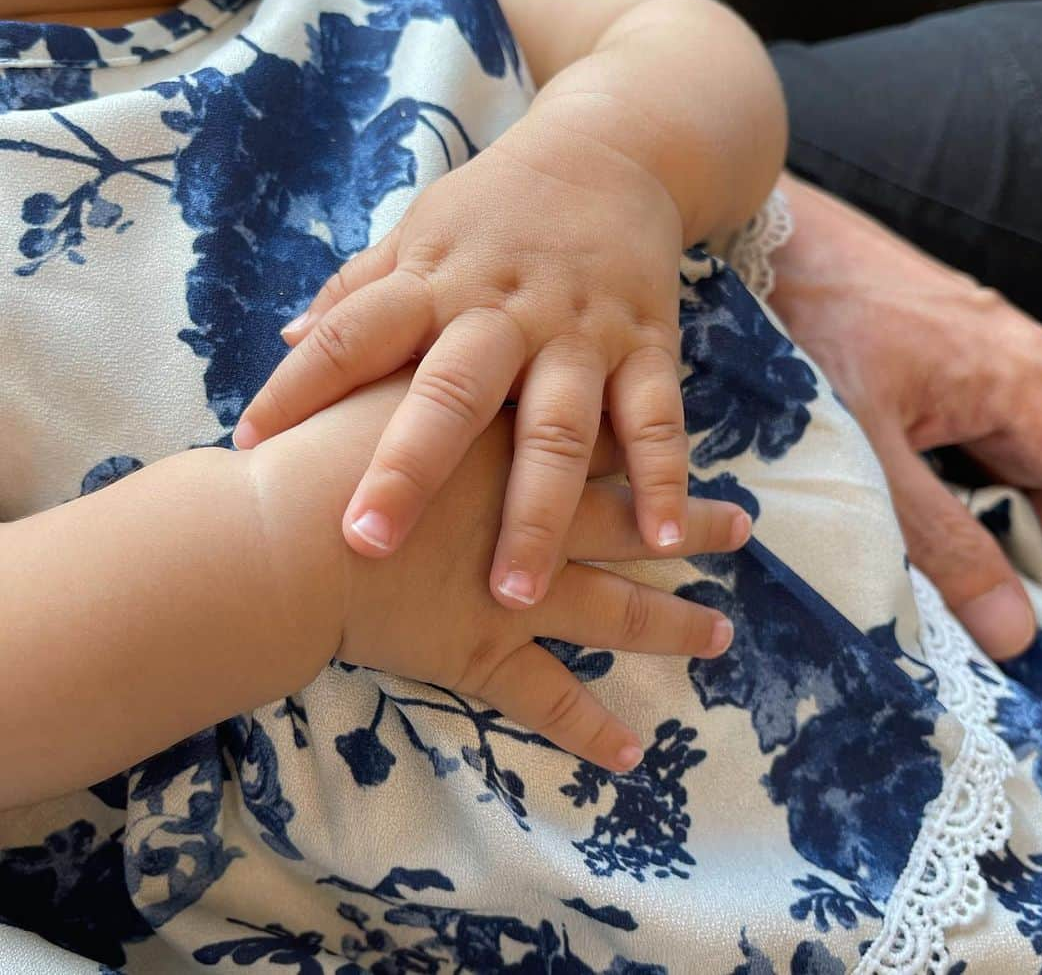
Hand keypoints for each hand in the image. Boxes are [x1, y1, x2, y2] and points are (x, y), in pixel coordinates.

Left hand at [236, 113, 693, 609]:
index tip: (249, 450)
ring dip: (536, 512)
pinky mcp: (647, 343)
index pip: (354, 333)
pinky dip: (664, 477)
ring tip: (511, 595)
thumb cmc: (497, 208)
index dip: (298, 388)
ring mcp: (580, 331)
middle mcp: (505, 310)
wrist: (611, 153)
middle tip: (368, 543)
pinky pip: (657, 417)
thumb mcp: (422, 230)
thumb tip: (286, 341)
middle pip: (453, 392)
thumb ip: (360, 290)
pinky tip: (663, 537)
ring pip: (557, 427)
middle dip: (410, 468)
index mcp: (435, 281)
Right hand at [250, 371, 750, 771]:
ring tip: (718, 635)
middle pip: (630, 516)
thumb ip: (377, 332)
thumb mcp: (357, 361)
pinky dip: (588, 730)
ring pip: (615, 608)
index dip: (643, 435)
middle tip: (741, 528)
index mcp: (511, 439)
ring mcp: (520, 586)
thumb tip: (354, 306)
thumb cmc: (311, 447)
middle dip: (689, 524)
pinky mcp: (485, 650)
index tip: (680, 439)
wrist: (283, 534)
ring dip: (669, 624)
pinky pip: (548, 699)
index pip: (597, 431)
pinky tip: (630, 754)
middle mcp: (535, 511)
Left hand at [769, 174, 1041, 659]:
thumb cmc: (815, 325)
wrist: (770, 241)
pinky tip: (984, 529)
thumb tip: (1009, 631)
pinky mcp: (967, 353)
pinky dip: (1010, 487)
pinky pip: (1014, 430)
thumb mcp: (870, 446)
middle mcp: (1033, 366)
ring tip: (1025, 600)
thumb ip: (938, 538)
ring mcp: (1003, 354)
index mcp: (1028, 388)